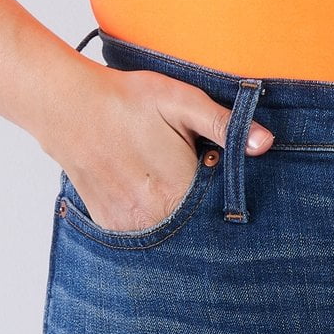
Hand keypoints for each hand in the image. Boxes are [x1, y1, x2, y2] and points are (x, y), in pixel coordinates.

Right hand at [54, 63, 274, 232]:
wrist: (67, 106)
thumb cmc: (128, 99)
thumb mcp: (182, 100)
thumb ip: (225, 124)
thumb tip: (266, 144)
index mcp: (179, 189)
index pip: (221, 208)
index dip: (227, 194)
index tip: (225, 179)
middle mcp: (154, 216)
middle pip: (195, 226)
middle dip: (204, 210)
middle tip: (196, 179)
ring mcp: (128, 225)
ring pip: (169, 233)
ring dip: (177, 217)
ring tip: (168, 182)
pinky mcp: (109, 225)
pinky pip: (142, 233)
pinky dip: (152, 219)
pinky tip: (147, 191)